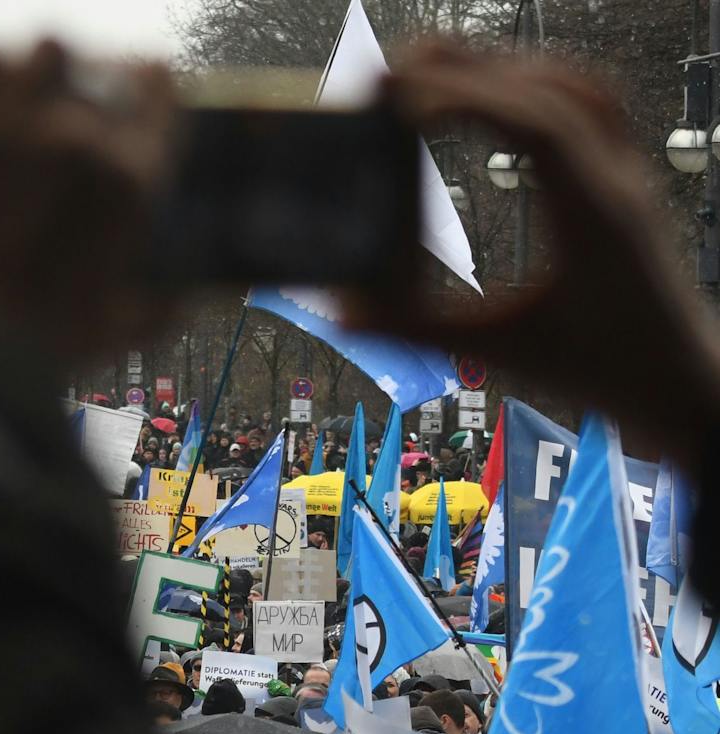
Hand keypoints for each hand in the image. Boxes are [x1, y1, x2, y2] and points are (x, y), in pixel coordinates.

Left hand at [0, 42, 172, 364]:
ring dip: (25, 70)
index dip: (137, 78)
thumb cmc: (34, 352)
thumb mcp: (114, 336)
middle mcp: (81, 136)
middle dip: (69, 82)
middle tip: (48, 108)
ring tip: (8, 103)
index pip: (155, 85)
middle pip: (84, 63)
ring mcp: (15, 124)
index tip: (124, 84)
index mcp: (132, 179)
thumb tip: (180, 304)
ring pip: (35, 50)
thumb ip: (156, 311)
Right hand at [357, 44, 719, 454]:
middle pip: (548, 88)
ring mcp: (628, 173)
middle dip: (472, 66)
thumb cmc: (600, 371)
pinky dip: (537, 85)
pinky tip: (495, 96)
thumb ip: (417, 328)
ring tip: (438, 69)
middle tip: (398, 62)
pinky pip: (589, 104)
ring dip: (506, 67)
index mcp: (592, 214)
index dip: (464, 97)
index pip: (532, 123)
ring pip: (574, 85)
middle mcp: (617, 178)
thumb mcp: (499, 350)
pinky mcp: (626, 179)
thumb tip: (341, 312)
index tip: (401, 92)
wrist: (680, 383)